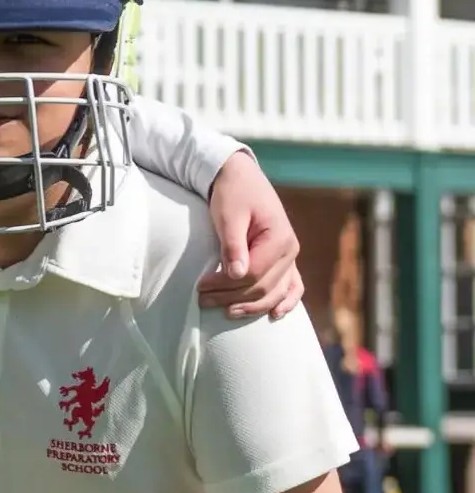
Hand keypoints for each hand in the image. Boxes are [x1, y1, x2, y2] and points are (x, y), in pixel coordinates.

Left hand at [196, 153, 303, 319]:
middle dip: (231, 297)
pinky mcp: (284, 258)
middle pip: (262, 287)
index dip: (225, 285)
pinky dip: (286, 300)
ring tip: (225, 312)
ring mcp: (290, 255)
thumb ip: (233, 245)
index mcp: (279, 238)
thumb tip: (237, 275)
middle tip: (202, 300)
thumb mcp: (228, 216)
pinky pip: (292, 284)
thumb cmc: (233, 194)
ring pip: (274, 291)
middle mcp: (290, 249)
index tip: (200, 286)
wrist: (241, 178)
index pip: (252, 274)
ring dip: (251, 306)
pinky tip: (276, 315)